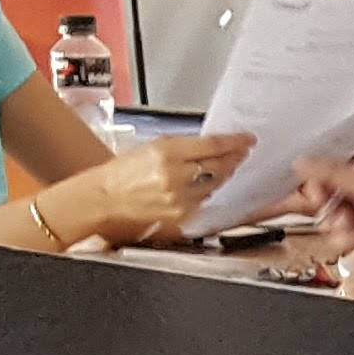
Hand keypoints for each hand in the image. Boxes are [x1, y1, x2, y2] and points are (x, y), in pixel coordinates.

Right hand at [66, 130, 250, 244]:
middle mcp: (175, 177)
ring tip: (228, 164)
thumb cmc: (123, 172)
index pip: (212, 146)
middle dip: (233, 158)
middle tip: (241, 151)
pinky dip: (208, 190)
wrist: (106, 198)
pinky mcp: (180, 215)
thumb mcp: (153, 146)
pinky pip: (203, 200)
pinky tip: (207, 183)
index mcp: (167, 153)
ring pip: (214, 184)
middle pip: (219, 166)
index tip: (247, 139)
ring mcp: (180, 199)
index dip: (234, 142)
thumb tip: (210, 146)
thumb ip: (183, 146)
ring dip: (224, 173)